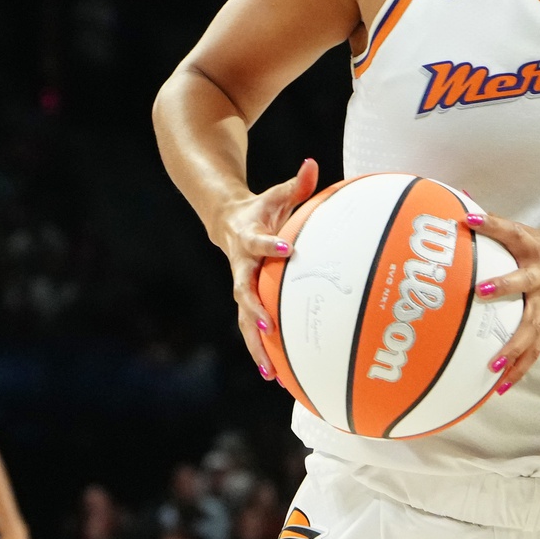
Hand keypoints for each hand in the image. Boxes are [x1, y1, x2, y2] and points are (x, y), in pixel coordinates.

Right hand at [215, 157, 319, 377]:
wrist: (228, 221)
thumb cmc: (262, 209)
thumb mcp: (276, 194)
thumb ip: (295, 184)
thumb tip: (311, 163)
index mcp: (249, 239)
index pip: (259, 243)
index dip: (270, 246)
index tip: (288, 250)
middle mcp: (242, 267)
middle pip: (244, 292)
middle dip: (255, 310)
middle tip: (269, 327)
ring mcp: (243, 286)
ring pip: (245, 319)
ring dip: (257, 345)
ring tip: (270, 372)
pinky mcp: (248, 300)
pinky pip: (253, 328)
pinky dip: (263, 351)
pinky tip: (276, 376)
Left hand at [467, 213, 539, 389]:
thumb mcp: (534, 239)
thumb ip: (499, 229)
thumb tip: (466, 208)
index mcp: (534, 250)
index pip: (511, 232)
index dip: (491, 224)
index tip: (470, 219)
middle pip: (521, 281)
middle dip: (503, 286)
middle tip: (481, 291)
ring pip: (530, 329)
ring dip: (512, 347)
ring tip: (494, 366)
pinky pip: (533, 351)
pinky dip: (518, 370)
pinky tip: (501, 387)